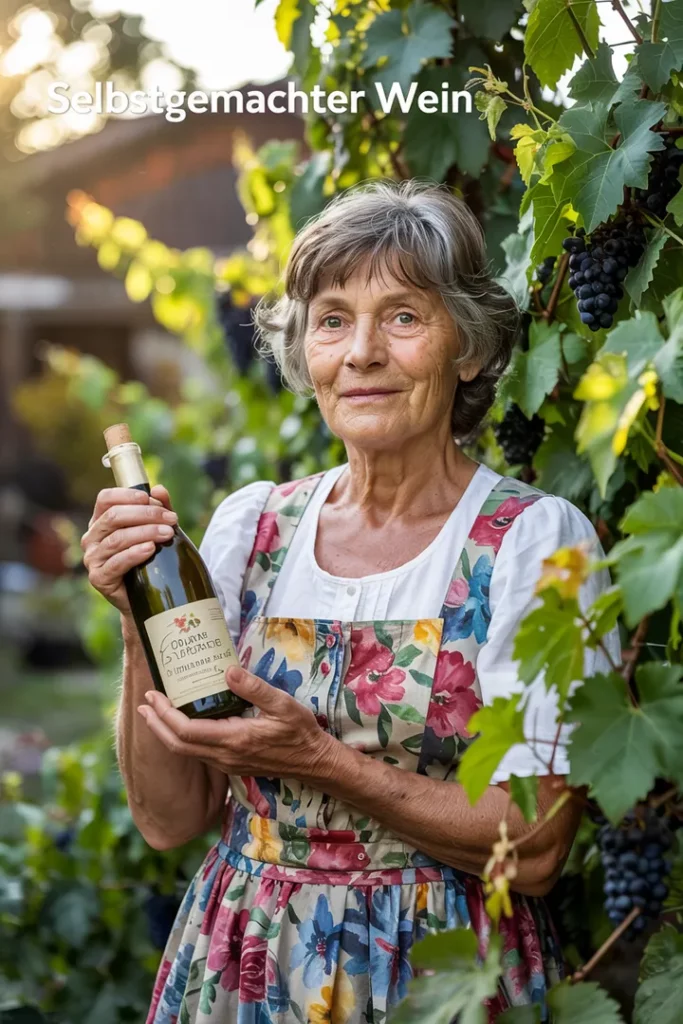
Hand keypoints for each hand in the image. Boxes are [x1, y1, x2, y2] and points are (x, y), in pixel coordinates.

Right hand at [81, 485, 177, 613]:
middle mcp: (92, 538)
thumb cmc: (148, 559)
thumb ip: (158, 509)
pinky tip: (150, 549)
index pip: (105, 499)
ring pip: (117, 539)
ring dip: (145, 532)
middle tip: (171, 519)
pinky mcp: (99, 578)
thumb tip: (159, 489)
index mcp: (100, 521)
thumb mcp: (155, 529)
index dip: (127, 495)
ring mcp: (93, 559)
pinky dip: (135, 553)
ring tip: (167, 533)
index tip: (150, 498)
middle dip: (146, 514)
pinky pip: (117, 562)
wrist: (146, 597)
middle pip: (114, 517)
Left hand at [136, 666, 341, 782]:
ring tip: (154, 712)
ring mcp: (227, 763)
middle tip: (143, 704)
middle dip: (155, 725)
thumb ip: (255, 688)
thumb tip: (228, 670)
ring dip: (166, 732)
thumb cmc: (300, 733)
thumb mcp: (283, 704)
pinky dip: (182, 738)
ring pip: (186, 752)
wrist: (314, 763)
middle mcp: (225, 756)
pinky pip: (198, 753)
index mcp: (234, 740)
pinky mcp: (231, 764)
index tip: (152, 696)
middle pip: (177, 745)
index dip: (164, 715)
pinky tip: (182, 723)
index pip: (186, 731)